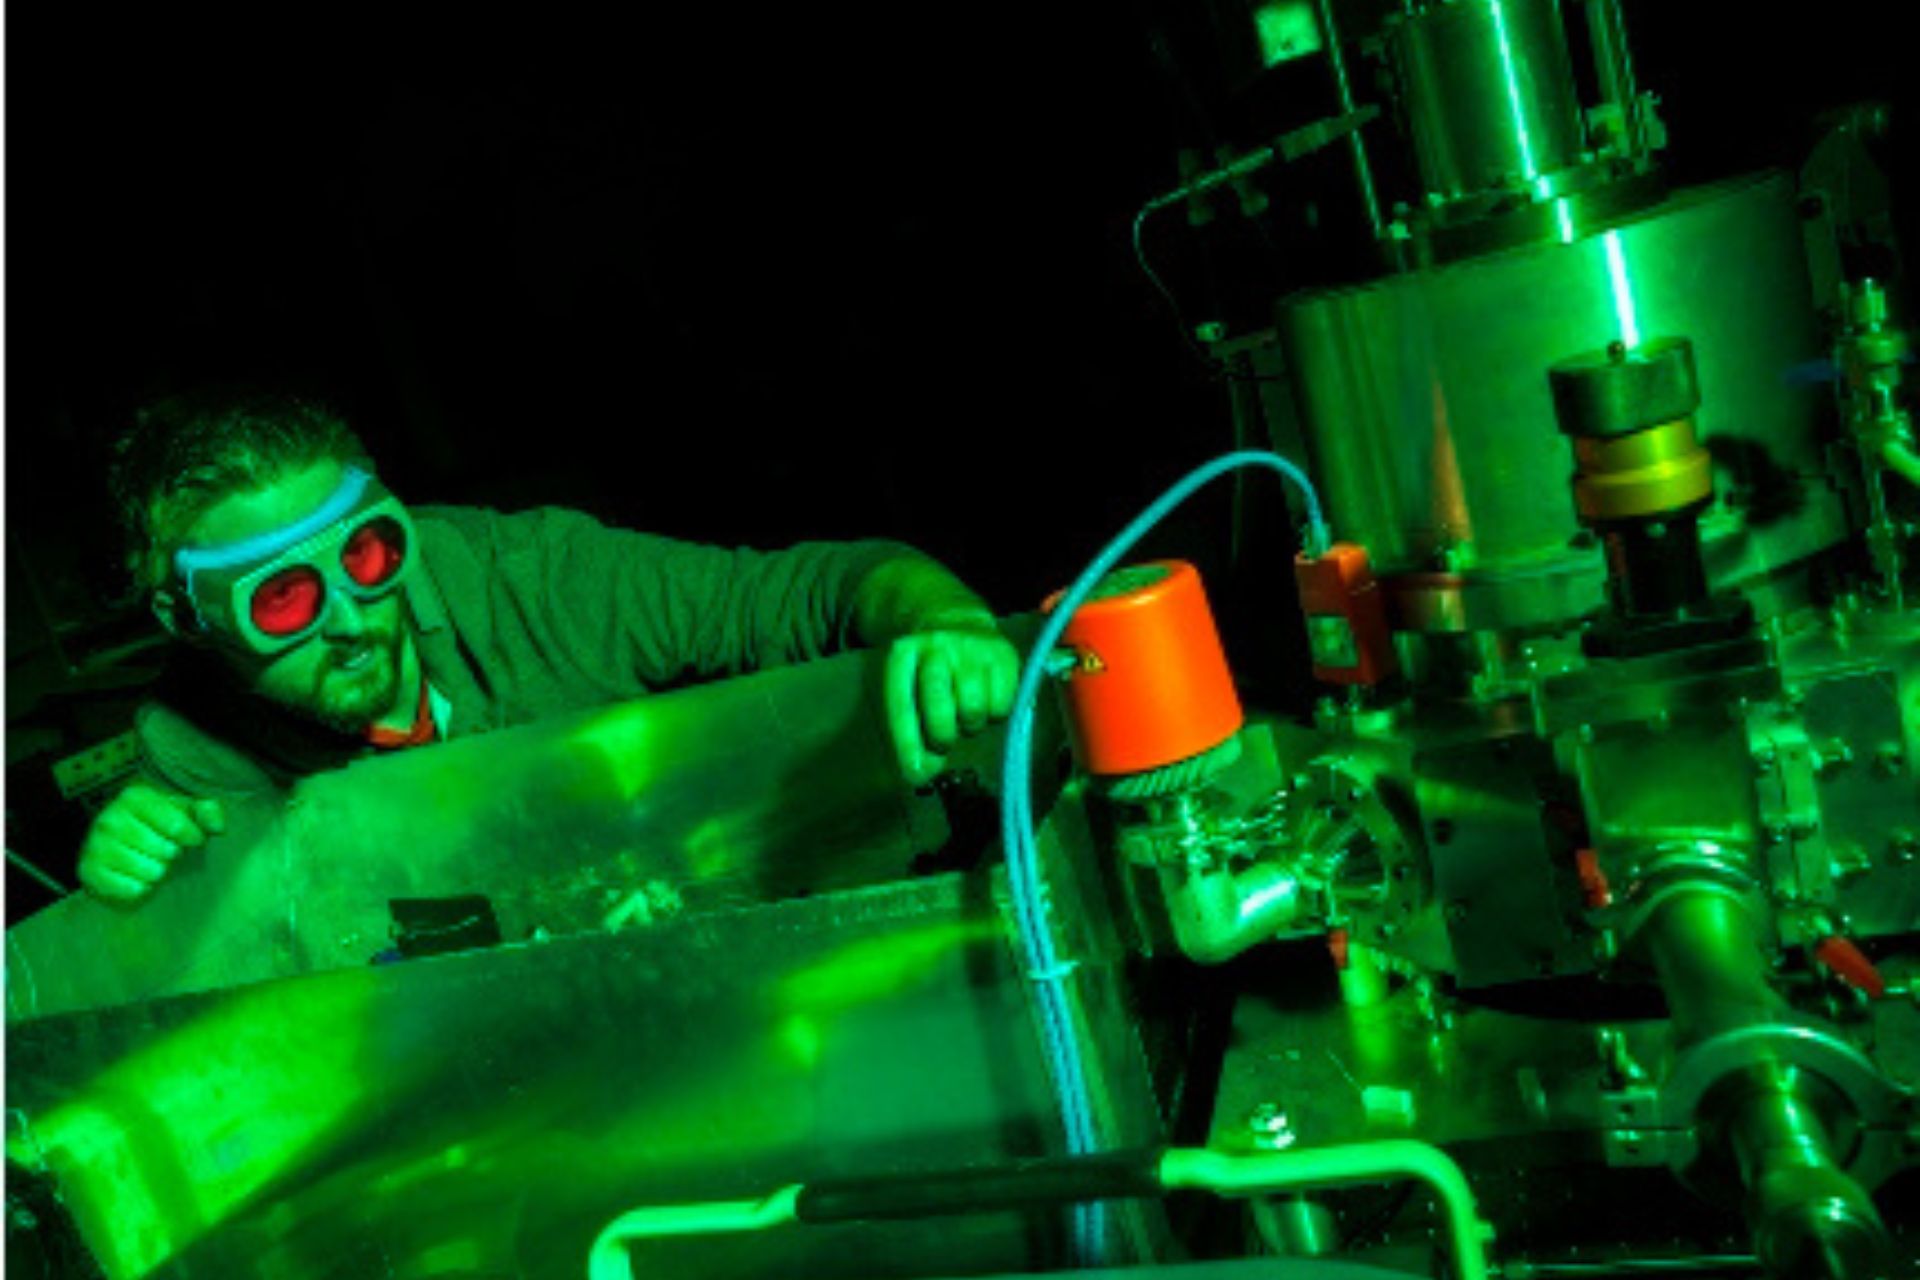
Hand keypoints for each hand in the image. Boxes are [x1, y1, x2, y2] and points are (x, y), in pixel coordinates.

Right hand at [78, 781, 225, 901]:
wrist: (126, 850)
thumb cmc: (163, 828)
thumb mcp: (189, 813)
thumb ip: (208, 811)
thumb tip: (217, 826)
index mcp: (135, 797)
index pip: (175, 824)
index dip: (192, 836)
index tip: (195, 840)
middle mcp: (110, 818)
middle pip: (162, 850)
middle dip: (173, 855)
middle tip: (169, 853)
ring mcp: (95, 846)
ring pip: (147, 870)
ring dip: (158, 872)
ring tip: (156, 865)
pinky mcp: (88, 872)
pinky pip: (127, 888)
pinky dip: (140, 888)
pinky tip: (141, 880)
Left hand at [884, 628, 1020, 785]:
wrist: (954, 619)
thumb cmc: (925, 671)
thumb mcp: (907, 689)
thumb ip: (911, 733)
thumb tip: (923, 773)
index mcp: (902, 655)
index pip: (902, 704)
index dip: (908, 743)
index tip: (916, 773)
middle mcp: (935, 646)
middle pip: (940, 707)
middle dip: (941, 736)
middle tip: (942, 741)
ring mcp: (971, 646)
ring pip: (974, 709)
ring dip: (970, 725)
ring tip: (964, 714)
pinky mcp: (1003, 654)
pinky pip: (1002, 705)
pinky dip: (995, 714)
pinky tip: (986, 701)